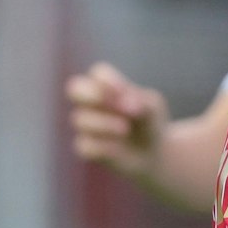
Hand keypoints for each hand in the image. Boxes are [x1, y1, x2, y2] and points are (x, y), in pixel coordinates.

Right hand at [65, 62, 168, 181]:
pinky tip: (118, 148)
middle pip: (74, 89)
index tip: (123, 92)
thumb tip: (124, 103)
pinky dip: (103, 146)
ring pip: (80, 120)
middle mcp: (90, 102)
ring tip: (125, 129)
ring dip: (104, 124)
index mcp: (106, 85)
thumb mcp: (153, 108)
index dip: (108, 81)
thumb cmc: (149, 122)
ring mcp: (85, 125)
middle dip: (90, 96)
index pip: (98, 74)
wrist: (152, 153)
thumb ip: (141, 101)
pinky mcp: (85, 148)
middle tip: (111, 104)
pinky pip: (84, 145)